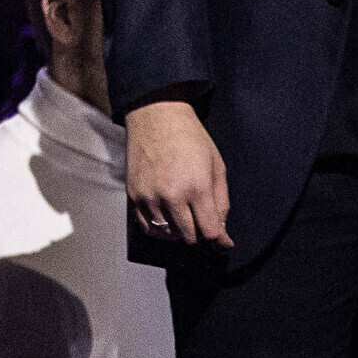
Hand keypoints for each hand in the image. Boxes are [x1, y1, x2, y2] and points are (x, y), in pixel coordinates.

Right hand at [126, 98, 230, 248]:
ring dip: (179, 233)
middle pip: (189, 237)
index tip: (223, 242)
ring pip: (167, 235)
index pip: (210, 231)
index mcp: (197, 187)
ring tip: (185, 220)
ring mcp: (149, 196)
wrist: (156, 115)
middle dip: (200, 235)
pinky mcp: (133, 194)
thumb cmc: (190, 138)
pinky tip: (167, 221)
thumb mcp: (217, 166)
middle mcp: (171, 195)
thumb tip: (221, 231)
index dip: (220, 240)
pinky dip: (159, 230)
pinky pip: (147, 227)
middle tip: (203, 224)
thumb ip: (221, 202)